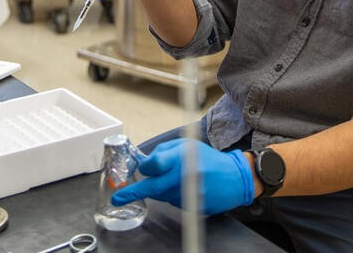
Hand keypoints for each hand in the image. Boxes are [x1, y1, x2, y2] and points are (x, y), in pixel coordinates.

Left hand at [111, 139, 254, 214]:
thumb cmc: (209, 160)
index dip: (144, 168)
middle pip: (152, 187)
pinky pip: (173, 203)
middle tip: (118, 198)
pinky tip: (184, 189)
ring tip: (175, 180)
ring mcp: (190, 194)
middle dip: (132, 193)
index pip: (153, 164)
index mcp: (182, 157)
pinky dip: (172, 196)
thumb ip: (164, 153)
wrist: (234, 178)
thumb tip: (143, 163)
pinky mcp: (193, 207)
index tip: (139, 170)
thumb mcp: (186, 146)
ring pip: (161, 196)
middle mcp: (185, 175)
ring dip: (160, 190)